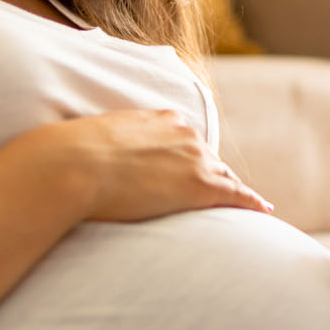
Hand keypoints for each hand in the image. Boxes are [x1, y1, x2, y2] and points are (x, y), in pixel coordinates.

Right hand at [24, 109, 273, 221]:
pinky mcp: (199, 186)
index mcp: (159, 120)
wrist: (70, 166)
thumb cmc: (66, 158)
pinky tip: (264, 210)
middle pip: (209, 159)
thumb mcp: (88, 140)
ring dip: (234, 191)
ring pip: (224, 177)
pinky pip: (235, 195)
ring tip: (249, 205)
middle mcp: (183, 134)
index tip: (196, 167)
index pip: (186, 141)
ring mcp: (194, 159)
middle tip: (226, 193)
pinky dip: (252, 203)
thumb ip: (100, 146)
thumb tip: (77, 155)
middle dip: (216, 175)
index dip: (192, 158)